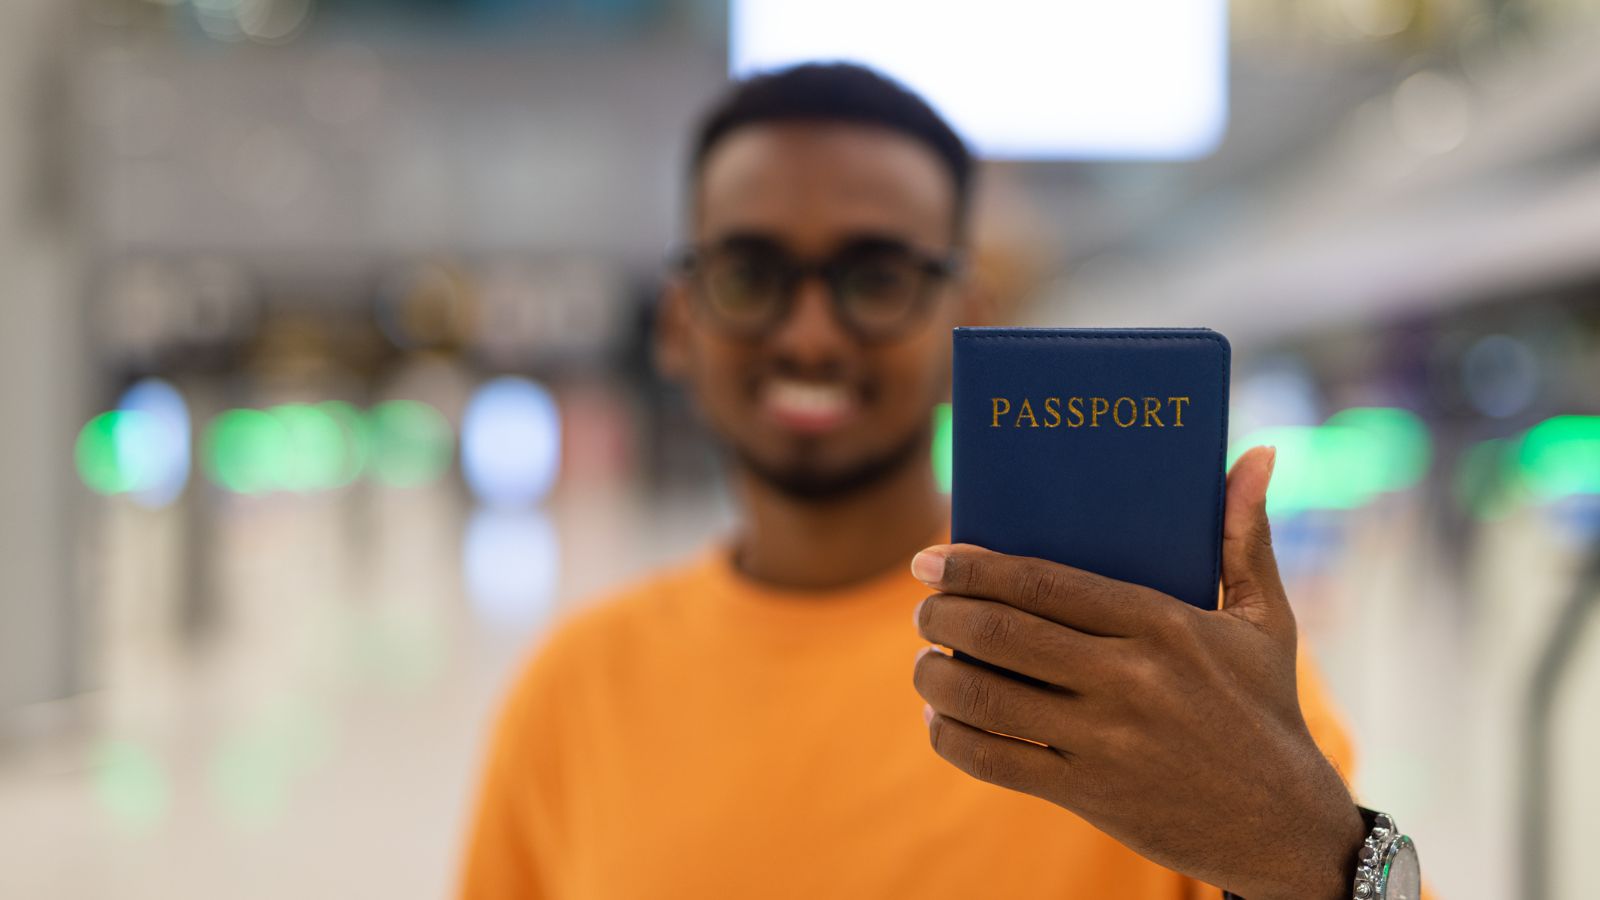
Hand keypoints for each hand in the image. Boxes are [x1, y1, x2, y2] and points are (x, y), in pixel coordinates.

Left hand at [910, 446, 1363, 899]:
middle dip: (942, 613)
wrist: (1282, 825)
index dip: (974, 567)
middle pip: (1001, 632)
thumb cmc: (1264, 707)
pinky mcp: (1087, 793)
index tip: (931, 558)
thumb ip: (1245, 536)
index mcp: (1162, 624)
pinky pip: (992, 760)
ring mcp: (1105, 740)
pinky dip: (951, 736)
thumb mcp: (1266, 620)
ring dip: (934, 673)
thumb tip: (1255, 452)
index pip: (1043, 582)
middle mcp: (1130, 679)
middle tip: (923, 605)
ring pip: (984, 697)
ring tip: (925, 660)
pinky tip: (942, 717)